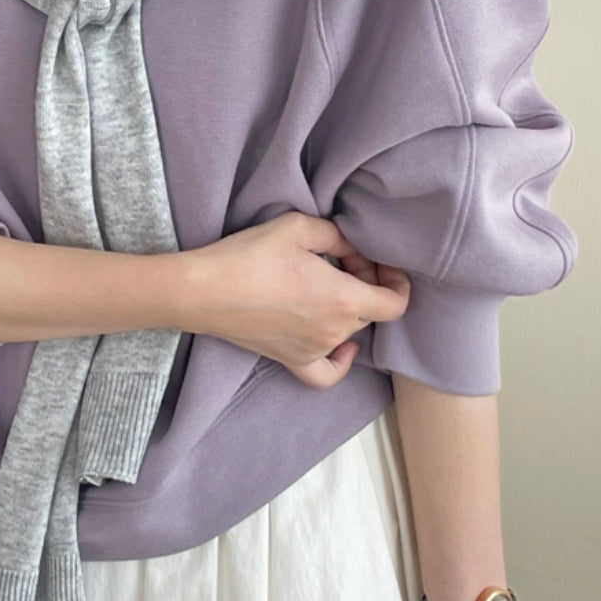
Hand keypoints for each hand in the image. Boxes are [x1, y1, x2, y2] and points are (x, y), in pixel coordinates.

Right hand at [180, 211, 410, 388]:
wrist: (203, 291)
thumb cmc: (248, 257)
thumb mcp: (298, 227)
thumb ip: (337, 236)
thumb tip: (351, 248)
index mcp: (344, 299)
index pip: (395, 303)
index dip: (397, 282)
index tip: (383, 265)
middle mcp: (335, 331)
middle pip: (370, 312)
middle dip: (365, 284)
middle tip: (340, 259)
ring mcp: (314, 349)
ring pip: (349, 332)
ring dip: (347, 309)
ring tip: (324, 284)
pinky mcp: (291, 359)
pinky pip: (326, 374)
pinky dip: (340, 362)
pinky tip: (341, 347)